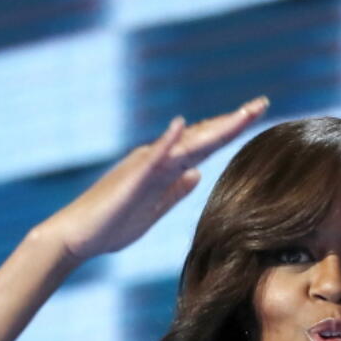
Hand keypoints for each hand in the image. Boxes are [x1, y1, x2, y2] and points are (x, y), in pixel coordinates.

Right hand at [38, 96, 270, 263]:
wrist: (78, 237)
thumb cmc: (113, 225)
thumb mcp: (155, 209)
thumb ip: (175, 191)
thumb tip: (197, 175)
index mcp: (165, 168)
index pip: (204, 145)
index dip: (230, 131)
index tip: (255, 116)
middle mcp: (157, 159)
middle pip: (202, 137)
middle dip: (233, 122)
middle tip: (262, 103)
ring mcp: (145, 166)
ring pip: (187, 143)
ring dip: (215, 127)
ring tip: (242, 113)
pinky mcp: (132, 179)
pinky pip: (153, 158)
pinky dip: (168, 141)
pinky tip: (182, 125)